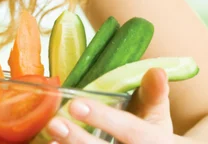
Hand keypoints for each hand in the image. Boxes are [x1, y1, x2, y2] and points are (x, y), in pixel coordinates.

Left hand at [47, 68, 175, 142]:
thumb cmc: (154, 133)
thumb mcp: (157, 113)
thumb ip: (153, 92)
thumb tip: (156, 71)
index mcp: (154, 140)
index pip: (130, 130)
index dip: (103, 117)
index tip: (75, 104)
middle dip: (80, 139)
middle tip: (54, 123)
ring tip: (49, 134)